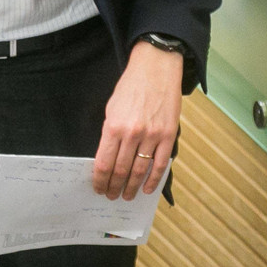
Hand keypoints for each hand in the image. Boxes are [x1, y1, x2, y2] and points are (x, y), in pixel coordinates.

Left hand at [92, 40, 183, 199]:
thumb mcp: (111, 108)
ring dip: (132, 187)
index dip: (100, 180)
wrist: (155, 70)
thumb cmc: (130, 87)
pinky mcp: (168, 136)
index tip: (98, 188)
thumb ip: (110, 133)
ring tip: (127, 196)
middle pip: (121, 170)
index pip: (103, 162)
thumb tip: (107, 157)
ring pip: (140, 170)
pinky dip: (153, 179)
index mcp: (113, 126)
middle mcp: (132, 133)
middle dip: (114, 186)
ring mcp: (151, 136)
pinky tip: (147, 188)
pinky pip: (160, 164)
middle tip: (111, 196)